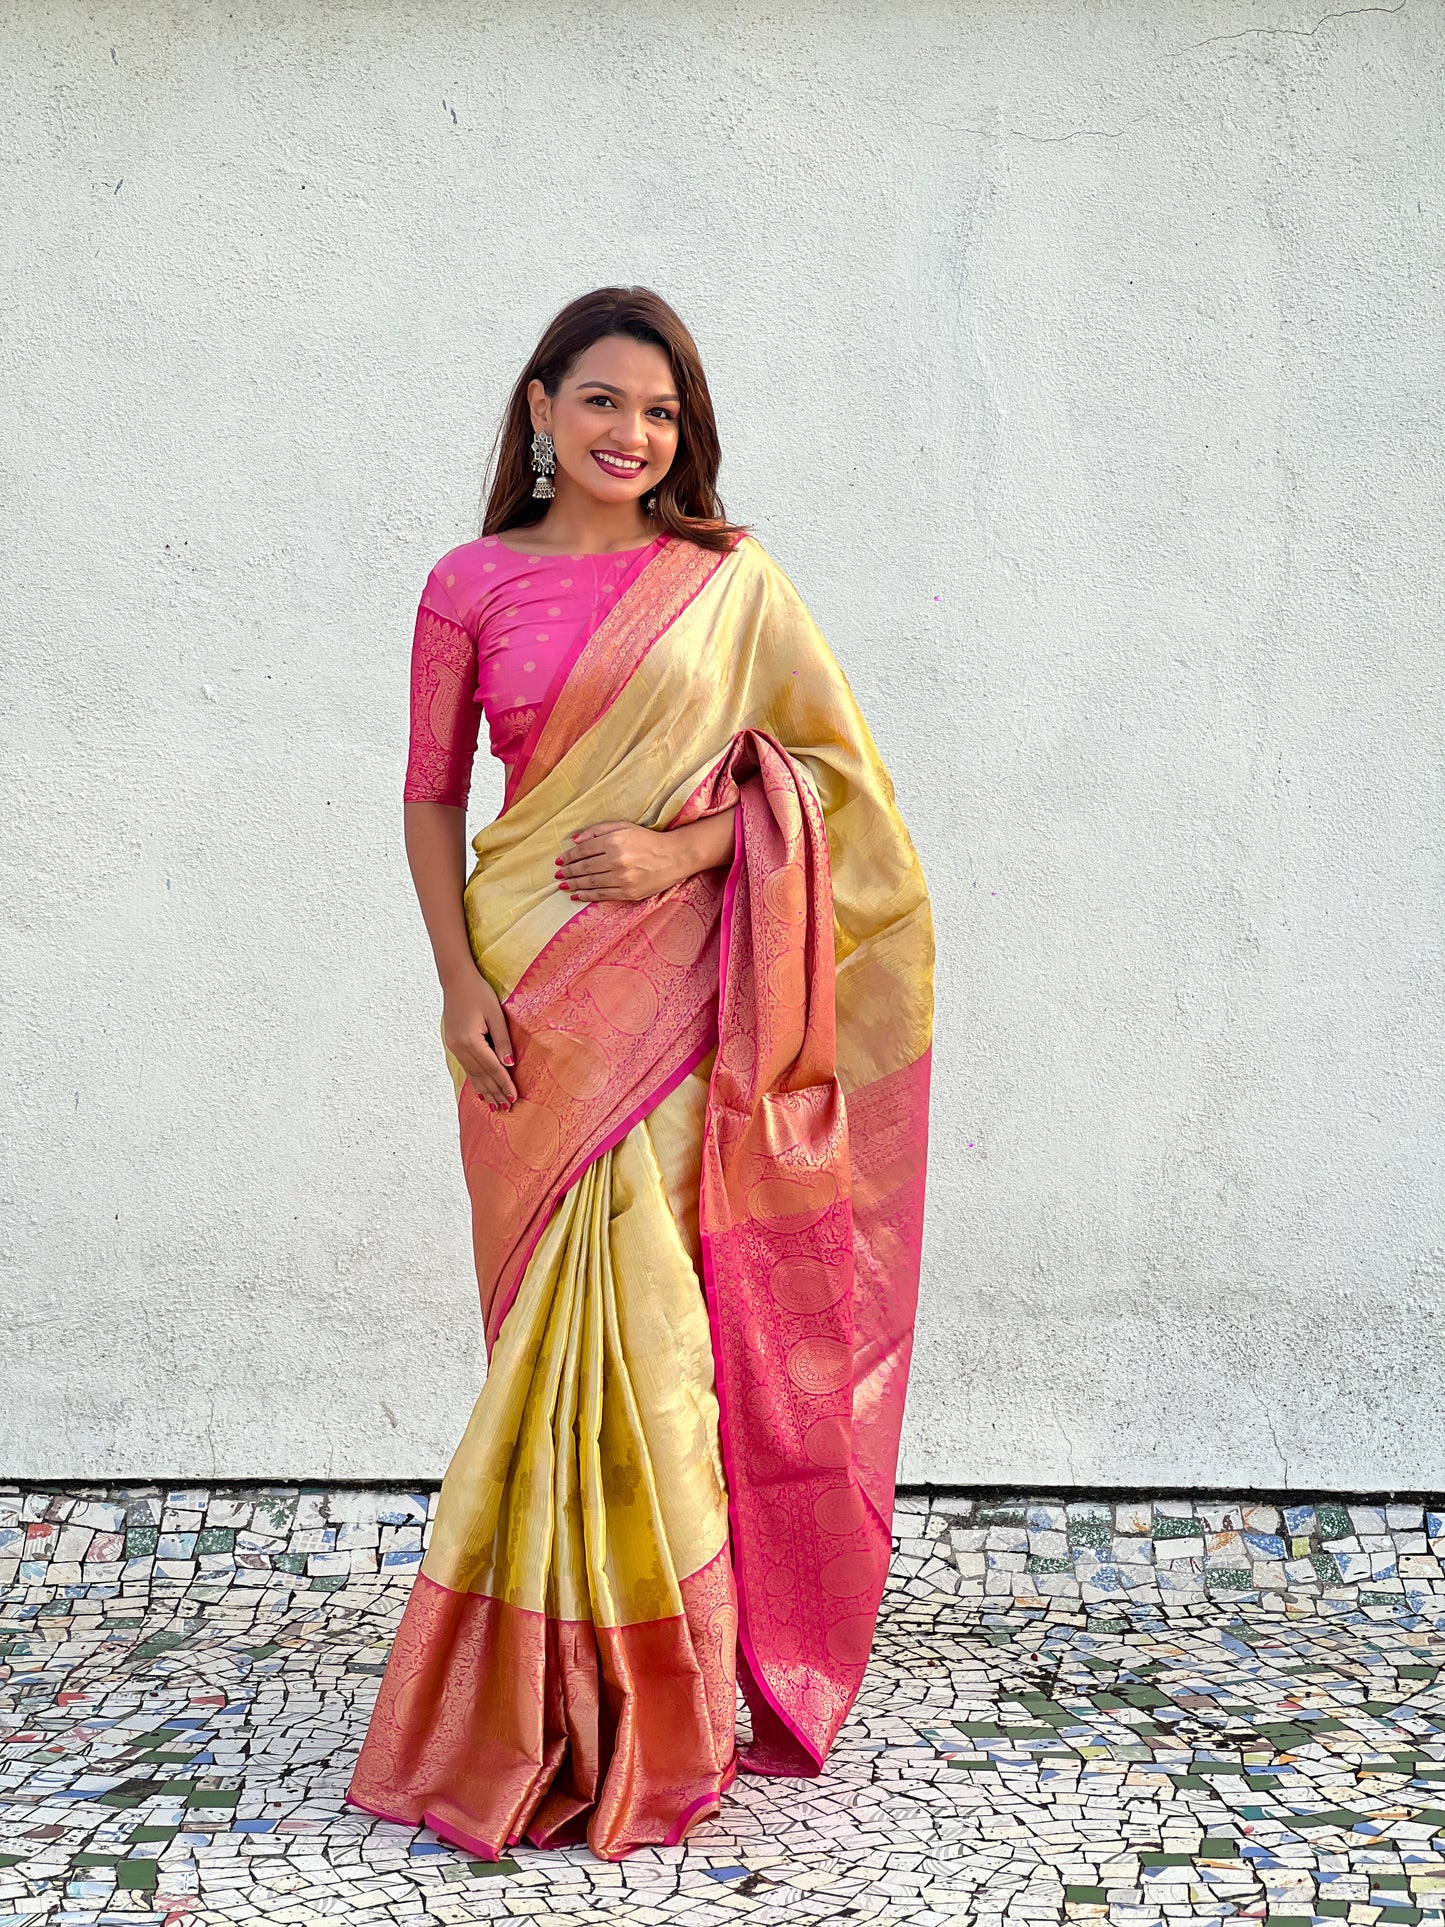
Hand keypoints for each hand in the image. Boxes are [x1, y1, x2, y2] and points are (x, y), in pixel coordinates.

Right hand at [442, 968, 516, 1109]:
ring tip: (494, 1106)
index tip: (514, 1097)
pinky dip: (474, 1081)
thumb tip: (509, 1065)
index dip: (504, 1084)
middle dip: (494, 1093)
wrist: (456, 980)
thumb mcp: (496, 1015)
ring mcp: (454, 1046)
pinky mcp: (453, 1044)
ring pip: (472, 1074)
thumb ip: (502, 1040)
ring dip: (484, 1091)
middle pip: (481, 1075)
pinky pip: (466, 1068)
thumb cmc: (479, 993)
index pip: (492, 1068)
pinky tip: (479, 1091)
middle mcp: (460, 1047)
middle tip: (506, 1109)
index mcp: (471, 1040)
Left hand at [554, 820, 687, 902]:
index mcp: (614, 841)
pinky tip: (576, 895)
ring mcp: (622, 878)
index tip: (558, 861)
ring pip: (590, 883)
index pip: (583, 850)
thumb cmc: (648, 840)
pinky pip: (602, 895)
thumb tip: (574, 839)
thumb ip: (598, 830)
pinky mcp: (628, 893)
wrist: (674, 857)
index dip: (568, 857)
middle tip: (557, 875)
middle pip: (584, 868)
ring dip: (573, 884)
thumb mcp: (624, 827)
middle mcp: (616, 860)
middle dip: (567, 872)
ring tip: (562, 885)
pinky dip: (586, 895)